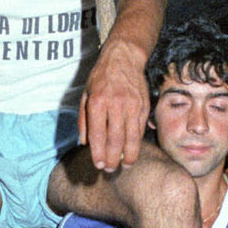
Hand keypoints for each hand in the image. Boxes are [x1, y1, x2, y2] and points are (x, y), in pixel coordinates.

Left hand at [78, 40, 149, 171]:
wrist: (124, 57)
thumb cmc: (101, 77)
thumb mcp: (85, 94)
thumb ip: (83, 120)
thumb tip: (85, 143)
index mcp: (98, 102)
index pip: (98, 134)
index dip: (98, 153)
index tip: (98, 165)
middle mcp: (116, 104)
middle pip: (115, 139)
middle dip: (113, 158)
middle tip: (110, 170)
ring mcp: (132, 105)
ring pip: (132, 137)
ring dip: (129, 155)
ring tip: (125, 166)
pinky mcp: (144, 105)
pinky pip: (140, 128)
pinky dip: (137, 142)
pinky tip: (132, 150)